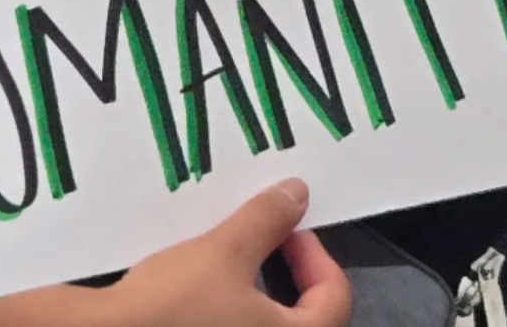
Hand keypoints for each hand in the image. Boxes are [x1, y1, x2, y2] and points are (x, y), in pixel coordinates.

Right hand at [0, 180, 349, 326]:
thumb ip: (267, 222)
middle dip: (284, 272)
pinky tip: (196, 279)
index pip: (333, 300)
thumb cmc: (173, 306)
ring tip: (226, 253)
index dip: (316, 257)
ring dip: (251, 289)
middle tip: (261, 238)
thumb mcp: (224, 251)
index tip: (289, 229)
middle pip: (300, 316)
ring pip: (258, 321)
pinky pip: (226, 326)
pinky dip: (222, 306)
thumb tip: (297, 193)